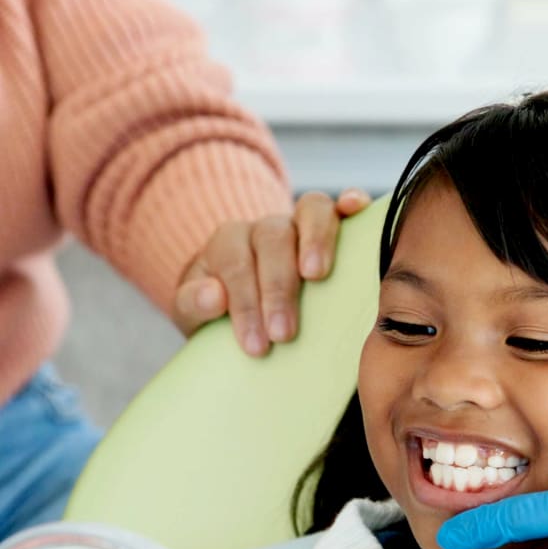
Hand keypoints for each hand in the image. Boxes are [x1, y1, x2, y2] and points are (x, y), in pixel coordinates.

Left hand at [173, 188, 370, 355]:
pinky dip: (351, 202)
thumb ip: (191, 305)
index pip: (235, 265)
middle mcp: (265, 228)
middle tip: (283, 334)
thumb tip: (215, 295)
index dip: (245, 304)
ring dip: (315, 240)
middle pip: (273, 240)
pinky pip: (340, 207)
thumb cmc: (223, 312)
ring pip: (310, 211)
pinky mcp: (330, 227)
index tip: (256, 345)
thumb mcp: (192, 314)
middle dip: (277, 288)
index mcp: (229, 245)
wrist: (241, 299)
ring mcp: (301, 224)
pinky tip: (356, 209)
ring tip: (316, 275)